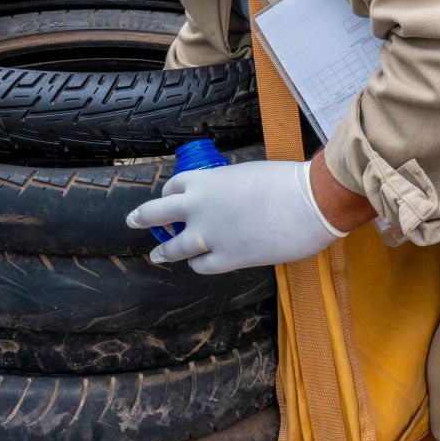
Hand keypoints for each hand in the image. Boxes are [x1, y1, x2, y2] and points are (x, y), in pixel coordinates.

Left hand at [127, 159, 346, 273]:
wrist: (307, 203)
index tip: (170, 198)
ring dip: (164, 251)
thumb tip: (228, 199)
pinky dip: (198, 264)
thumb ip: (229, 188)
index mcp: (204, 181)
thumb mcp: (247, 175)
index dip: (170, 194)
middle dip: (142, 218)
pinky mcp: (227, 258)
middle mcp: (198, 208)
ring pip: (174, 247)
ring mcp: (209, 236)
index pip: (174, 187)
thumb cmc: (285, 181)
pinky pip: (201, 265)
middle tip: (132, 221)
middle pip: (157, 214)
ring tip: (156, 255)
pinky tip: (198, 264)